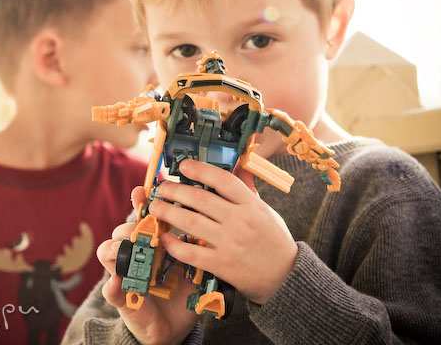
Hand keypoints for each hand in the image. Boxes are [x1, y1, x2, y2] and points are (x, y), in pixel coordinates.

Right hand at [96, 186, 198, 344]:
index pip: (142, 217)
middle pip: (123, 230)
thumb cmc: (183, 290)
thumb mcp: (194, 265)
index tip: (142, 192)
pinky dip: (111, 285)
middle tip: (140, 227)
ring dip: (115, 248)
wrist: (175, 325)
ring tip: (124, 249)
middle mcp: (136, 253)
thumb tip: (211, 223)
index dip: (140, 202)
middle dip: (129, 224)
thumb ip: (198, 246)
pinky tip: (116, 283)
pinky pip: (109, 289)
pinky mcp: (121, 297)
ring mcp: (124, 273)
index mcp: (153, 241)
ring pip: (108, 251)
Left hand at [148, 160, 297, 304]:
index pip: (223, 180)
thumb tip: (238, 164)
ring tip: (155, 207)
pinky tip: (164, 237)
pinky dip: (174, 244)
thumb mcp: (265, 209)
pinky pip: (191, 253)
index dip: (201, 170)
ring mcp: (229, 243)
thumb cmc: (273, 240)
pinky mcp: (221, 264)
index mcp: (251, 204)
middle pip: (200, 200)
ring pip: (191, 223)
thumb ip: (247, 188)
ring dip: (168, 212)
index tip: (184, 165)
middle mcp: (239, 221)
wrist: (285, 276)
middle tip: (161, 188)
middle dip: (175, 190)